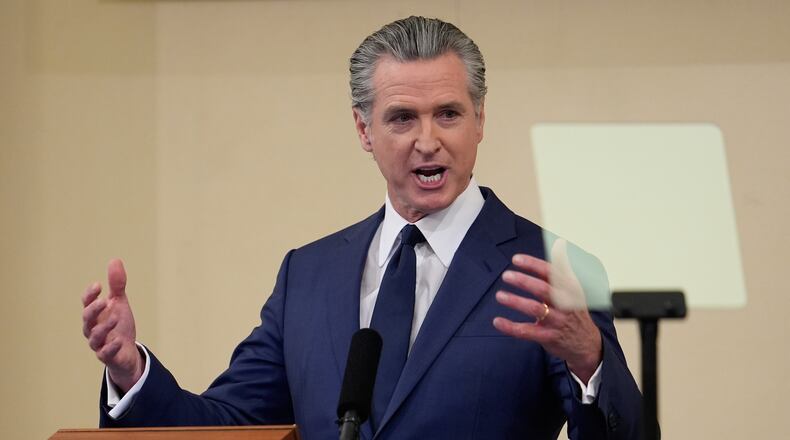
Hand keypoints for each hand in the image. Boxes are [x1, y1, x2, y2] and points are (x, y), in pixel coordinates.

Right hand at [82, 259, 143, 392]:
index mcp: (95, 315)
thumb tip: (115, 260)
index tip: (98, 285)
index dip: (90, 295)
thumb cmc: (119, 325)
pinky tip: (119, 340)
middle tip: (104, 302)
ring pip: (95, 337)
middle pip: (87, 319)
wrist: (126, 351)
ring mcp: (99, 344)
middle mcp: (93, 329)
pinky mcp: (108, 356)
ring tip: (116, 317)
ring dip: (104, 327)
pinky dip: (110, 348)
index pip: (86, 304)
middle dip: (94, 310)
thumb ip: (117, 285)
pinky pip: (105, 354)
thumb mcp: (119, 303)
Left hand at [493, 243, 601, 383]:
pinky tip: (497, 321)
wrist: (587, 344)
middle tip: (506, 275)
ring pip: (535, 309)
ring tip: (500, 296)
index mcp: (570, 289)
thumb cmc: (574, 312)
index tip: (516, 259)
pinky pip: (528, 331)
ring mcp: (557, 321)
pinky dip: (511, 327)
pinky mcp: (549, 337)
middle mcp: (565, 304)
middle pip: (544, 289)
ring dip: (516, 302)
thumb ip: (563, 267)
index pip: (552, 272)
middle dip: (524, 281)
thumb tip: (559, 243)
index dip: (533, 264)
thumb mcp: (574, 288)